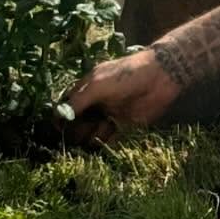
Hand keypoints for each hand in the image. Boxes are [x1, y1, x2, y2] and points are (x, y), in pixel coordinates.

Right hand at [59, 47, 179, 143]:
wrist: (161, 76)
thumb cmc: (127, 75)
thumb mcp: (98, 84)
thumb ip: (78, 101)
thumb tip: (58, 117)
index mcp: (87, 89)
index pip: (67, 106)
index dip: (62, 118)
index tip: (59, 130)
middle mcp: (96, 102)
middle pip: (78, 123)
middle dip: (77, 131)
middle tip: (83, 133)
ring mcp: (110, 114)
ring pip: (93, 132)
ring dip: (92, 137)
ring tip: (102, 130)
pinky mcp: (124, 125)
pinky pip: (110, 139)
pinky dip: (107, 143)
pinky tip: (108, 139)